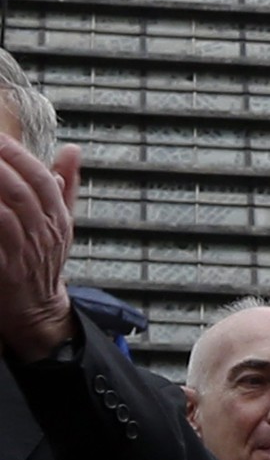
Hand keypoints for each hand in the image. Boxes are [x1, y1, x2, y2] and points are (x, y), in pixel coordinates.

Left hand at [0, 135, 81, 361]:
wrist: (38, 310)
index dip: (20, 156)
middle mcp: (44, 233)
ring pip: (6, 214)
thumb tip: (72, 149)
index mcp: (58, 217)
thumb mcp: (62, 222)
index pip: (42, 179)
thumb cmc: (45, 261)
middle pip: (23, 192)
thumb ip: (66, 185)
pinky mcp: (6, 271)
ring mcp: (25, 253)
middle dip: (1, 166)